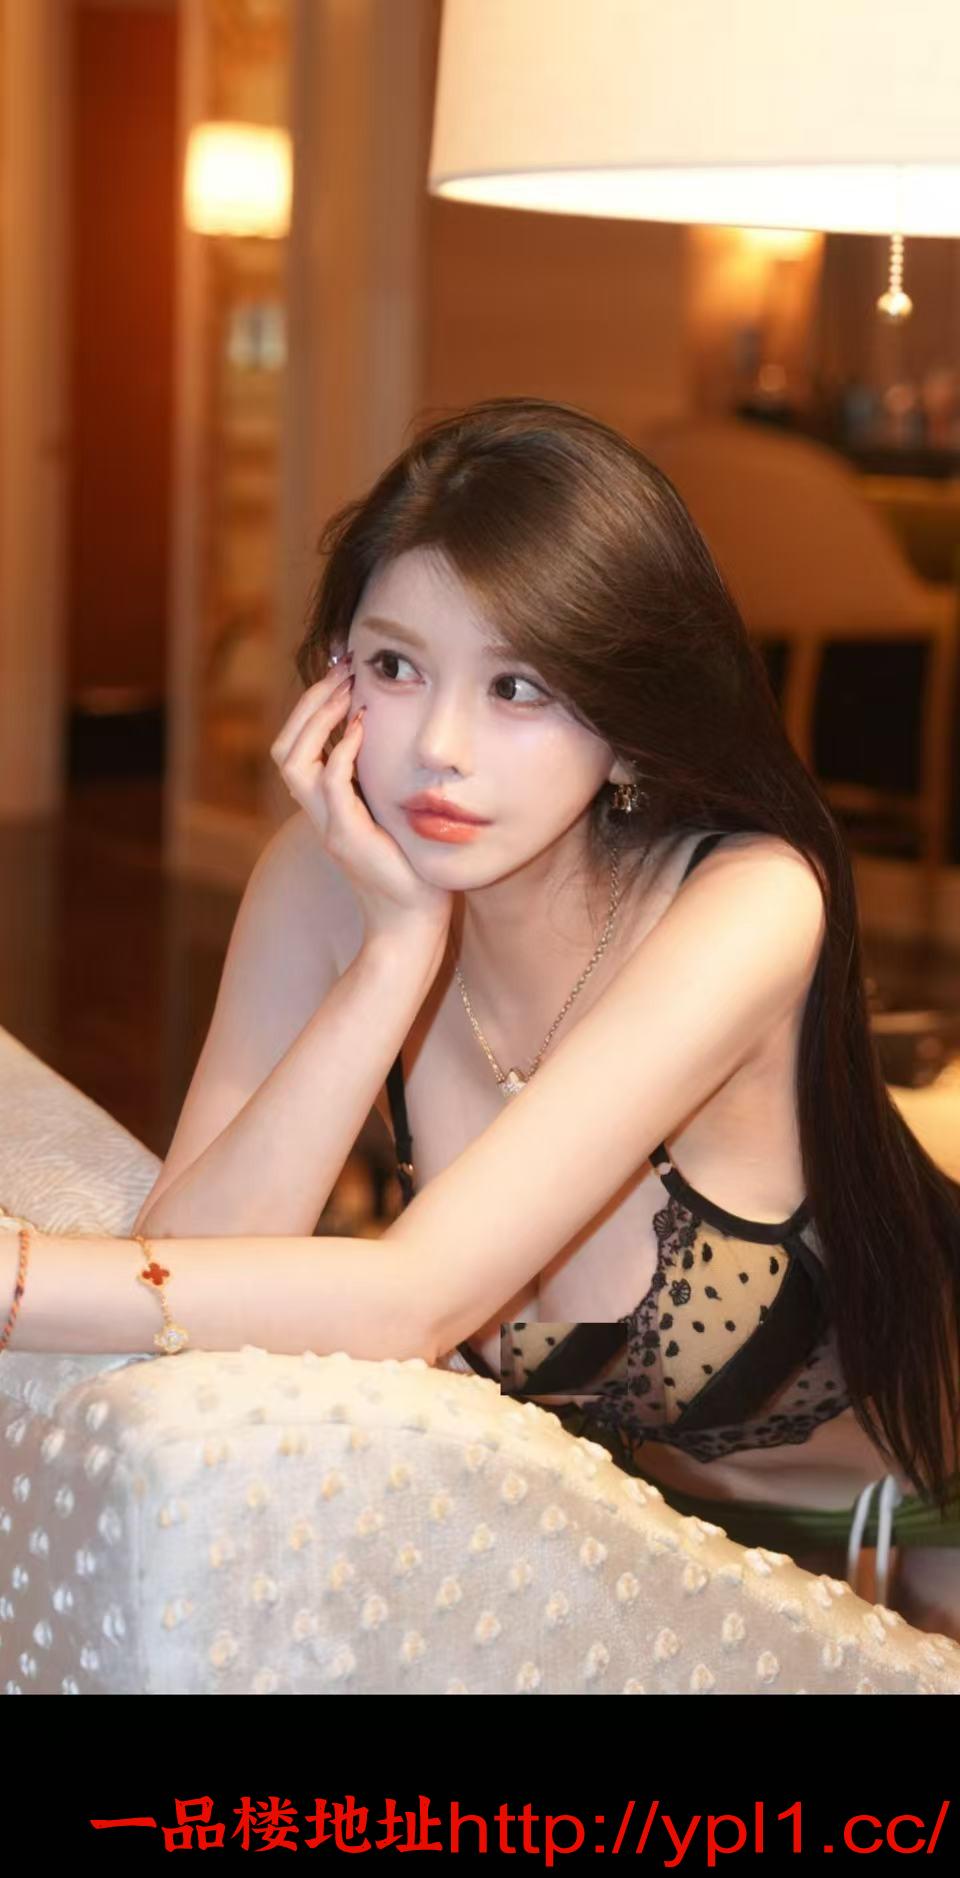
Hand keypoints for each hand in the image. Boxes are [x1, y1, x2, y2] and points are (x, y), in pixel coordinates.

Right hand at [270, 660, 453, 946]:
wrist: (411, 926)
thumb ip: (384, 786)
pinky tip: (364, 727)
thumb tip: (400, 745)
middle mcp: (319, 815)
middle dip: (309, 704)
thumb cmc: (412, 873)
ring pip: (294, 762)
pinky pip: (330, 785)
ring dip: (318, 719)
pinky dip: (343, 751)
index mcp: (325, 808)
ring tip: (347, 690)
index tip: (341, 674)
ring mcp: (329, 826)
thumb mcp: (394, 818)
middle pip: (284, 749)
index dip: (310, 710)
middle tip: (341, 670)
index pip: (297, 749)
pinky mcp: (348, 838)